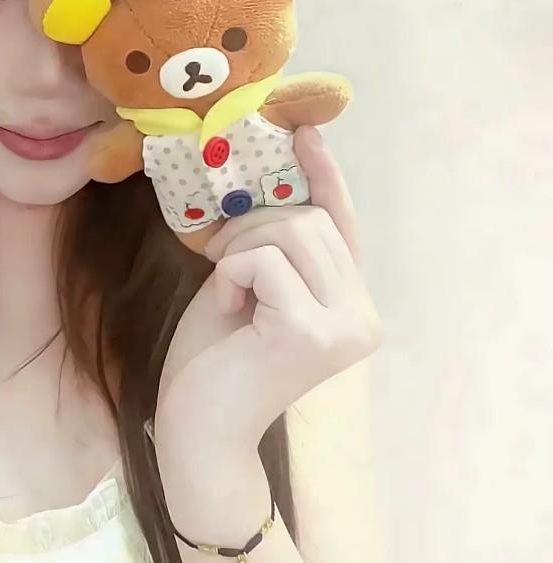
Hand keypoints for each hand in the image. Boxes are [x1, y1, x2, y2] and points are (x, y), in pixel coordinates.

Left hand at [153, 126, 383, 494]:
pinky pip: (264, 261)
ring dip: (240, 251)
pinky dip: (233, 274)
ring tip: (227, 291)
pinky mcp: (314, 333)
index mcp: (350, 303)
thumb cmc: (216, 361)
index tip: (305, 131)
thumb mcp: (248, 289)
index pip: (342, 224)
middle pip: (310, 220)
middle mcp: (362, 315)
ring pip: (289, 232)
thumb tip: (270, 186)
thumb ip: (272, 249)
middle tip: (219, 258)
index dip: (324, 175)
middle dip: (253, 224)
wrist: (198, 431)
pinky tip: (230, 311)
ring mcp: (346, 326)